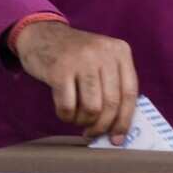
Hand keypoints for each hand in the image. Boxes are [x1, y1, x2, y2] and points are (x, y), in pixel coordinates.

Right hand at [14, 21, 138, 143]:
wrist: (41, 34)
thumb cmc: (75, 55)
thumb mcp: (102, 58)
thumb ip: (114, 83)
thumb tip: (120, 127)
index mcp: (120, 50)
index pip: (130, 92)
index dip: (124, 120)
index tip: (117, 138)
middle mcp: (103, 53)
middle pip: (111, 103)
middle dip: (102, 126)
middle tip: (92, 132)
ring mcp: (81, 60)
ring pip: (92, 108)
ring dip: (83, 121)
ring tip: (77, 118)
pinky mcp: (59, 70)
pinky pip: (68, 107)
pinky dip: (66, 116)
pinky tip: (64, 112)